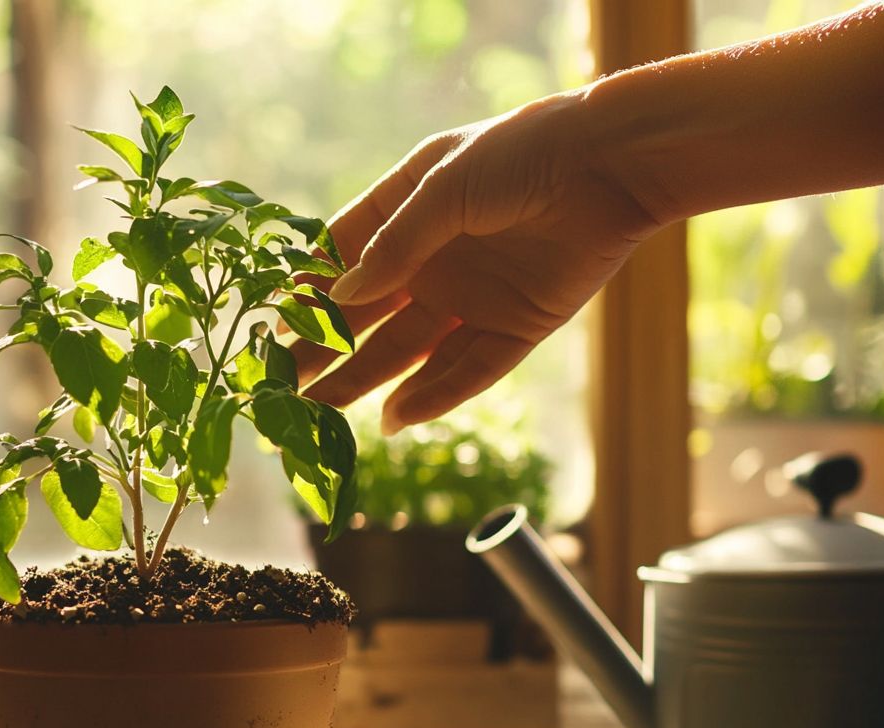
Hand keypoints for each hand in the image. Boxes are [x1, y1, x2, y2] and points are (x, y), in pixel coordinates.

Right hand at [295, 91, 661, 433]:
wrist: (612, 165)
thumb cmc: (522, 154)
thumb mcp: (445, 187)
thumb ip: (395, 244)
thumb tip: (341, 293)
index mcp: (406, 212)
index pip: (342, 259)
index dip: (307, 292)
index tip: (271, 326)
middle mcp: (433, 261)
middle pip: (365, 316)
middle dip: (324, 350)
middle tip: (282, 386)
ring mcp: (471, 298)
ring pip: (406, 352)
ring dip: (365, 382)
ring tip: (321, 413)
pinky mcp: (515, 329)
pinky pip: (467, 371)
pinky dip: (433, 395)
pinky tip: (395, 418)